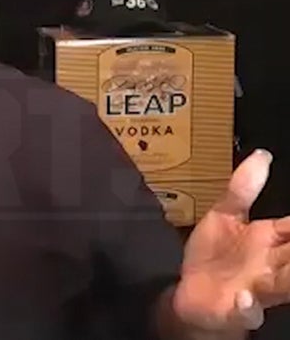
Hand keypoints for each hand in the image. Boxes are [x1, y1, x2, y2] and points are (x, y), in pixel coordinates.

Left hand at [172, 149, 289, 333]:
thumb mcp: (224, 215)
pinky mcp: (236, 311)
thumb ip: (242, 189)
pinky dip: (247, 309)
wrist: (188, 291)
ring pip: (285, 285)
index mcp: (270, 240)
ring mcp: (256, 290)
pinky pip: (246, 313)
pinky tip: (245, 299)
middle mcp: (271, 265)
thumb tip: (262, 155)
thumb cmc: (213, 254)